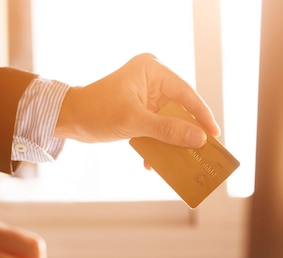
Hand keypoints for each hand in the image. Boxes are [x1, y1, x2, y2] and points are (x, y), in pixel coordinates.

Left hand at [54, 53, 220, 146]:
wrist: (69, 119)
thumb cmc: (97, 112)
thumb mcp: (135, 122)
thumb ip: (168, 130)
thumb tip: (198, 139)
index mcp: (152, 70)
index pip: (186, 93)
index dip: (201, 115)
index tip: (214, 135)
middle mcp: (152, 79)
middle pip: (180, 108)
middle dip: (187, 131)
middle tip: (202, 151)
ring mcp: (146, 95)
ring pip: (169, 120)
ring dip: (171, 141)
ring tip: (181, 160)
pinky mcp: (139, 110)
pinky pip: (156, 127)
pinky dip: (156, 143)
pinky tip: (152, 162)